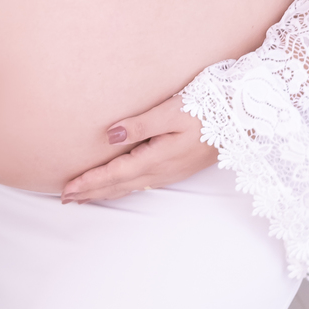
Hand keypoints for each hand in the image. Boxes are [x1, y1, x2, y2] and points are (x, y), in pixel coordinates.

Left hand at [61, 95, 216, 202]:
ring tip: (85, 196)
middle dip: (91, 192)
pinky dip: (122, 187)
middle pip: (118, 186)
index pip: (113, 174)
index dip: (88, 182)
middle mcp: (160, 171)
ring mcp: (169, 172)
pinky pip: (141, 184)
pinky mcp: (176, 168)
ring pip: (129, 187)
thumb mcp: (172, 112)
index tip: (66, 189)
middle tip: (66, 199)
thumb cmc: (207, 110)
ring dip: (105, 192)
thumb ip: (140, 125)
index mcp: (155, 158)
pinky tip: (119, 186)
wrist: (242, 121)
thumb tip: (109, 135)